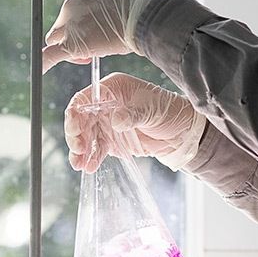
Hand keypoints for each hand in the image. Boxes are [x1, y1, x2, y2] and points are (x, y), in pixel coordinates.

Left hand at [42, 0, 153, 73]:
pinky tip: (40, 70)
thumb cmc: (140, 7)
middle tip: (93, 46)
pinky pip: (49, 55)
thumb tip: (107, 23)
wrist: (145, 14)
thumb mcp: (117, 0)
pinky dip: (44, 63)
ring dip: (70, 49)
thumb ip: (104, 9)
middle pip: (61, 26)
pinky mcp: (71, 44)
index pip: (71, 10)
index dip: (80, 23)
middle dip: (73, 36)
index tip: (94, 30)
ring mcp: (69, 24)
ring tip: (90, 56)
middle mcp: (70, 4)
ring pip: (57, 41)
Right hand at [64, 72, 206, 172]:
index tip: (75, 130)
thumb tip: (116, 121)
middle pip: (81, 119)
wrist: (182, 133)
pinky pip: (97, 149)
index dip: (76, 113)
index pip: (86, 98)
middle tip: (78, 150)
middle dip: (76, 135)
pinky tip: (89, 167)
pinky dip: (92, 158)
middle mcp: (106, 105)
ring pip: (86, 136)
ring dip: (81, 150)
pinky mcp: (112, 140)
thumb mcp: (152, 110)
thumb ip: (133, 114)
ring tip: (80, 164)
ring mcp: (107, 123)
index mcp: (113, 89)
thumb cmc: (169, 111)